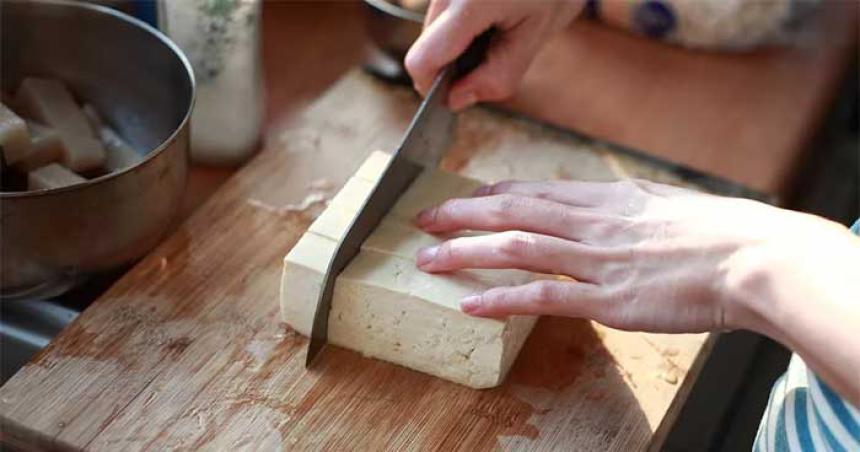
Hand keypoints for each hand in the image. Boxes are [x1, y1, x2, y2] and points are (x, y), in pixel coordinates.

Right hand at [405, 0, 584, 110]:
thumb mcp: (536, 36)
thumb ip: (497, 76)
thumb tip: (456, 100)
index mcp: (469, 4)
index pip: (423, 60)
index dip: (433, 87)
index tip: (454, 95)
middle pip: (425, 46)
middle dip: (452, 63)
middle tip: (493, 53)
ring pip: (431, 30)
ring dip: (457, 43)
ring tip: (495, 28)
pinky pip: (440, 14)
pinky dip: (459, 26)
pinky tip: (488, 16)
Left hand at [413, 179, 855, 334]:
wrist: (753, 258)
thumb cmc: (718, 233)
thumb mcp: (664, 203)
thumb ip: (625, 206)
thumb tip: (605, 205)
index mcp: (606, 198)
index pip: (535, 191)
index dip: (492, 194)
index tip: (465, 198)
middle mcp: (591, 222)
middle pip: (512, 211)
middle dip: (462, 215)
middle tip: (425, 220)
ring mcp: (595, 260)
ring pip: (515, 248)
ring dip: (465, 252)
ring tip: (428, 258)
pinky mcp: (607, 300)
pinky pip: (541, 297)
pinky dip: (501, 298)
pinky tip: (470, 302)